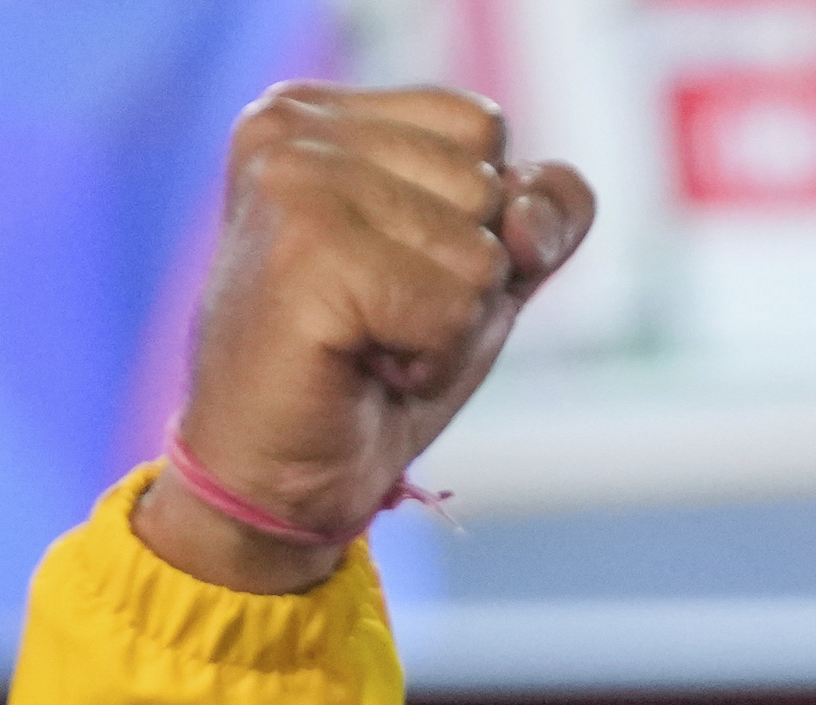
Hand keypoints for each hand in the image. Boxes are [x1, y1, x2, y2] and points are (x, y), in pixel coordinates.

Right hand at [136, 84, 594, 592]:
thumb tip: (526, 222)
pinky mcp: (306, 252)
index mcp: (316, 110)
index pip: (483, 126)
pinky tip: (362, 367)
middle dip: (463, 279)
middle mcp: (291, 126)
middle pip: (487, 183)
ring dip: (448, 326)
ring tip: (369, 345)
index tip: (392, 277)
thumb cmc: (368, 375)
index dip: (477, 224)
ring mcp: (292, 182)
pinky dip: (432, 359)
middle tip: (378, 324)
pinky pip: (456, 305)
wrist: (273, 482)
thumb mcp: (480, 275)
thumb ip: (541, 213)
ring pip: (479, 249)